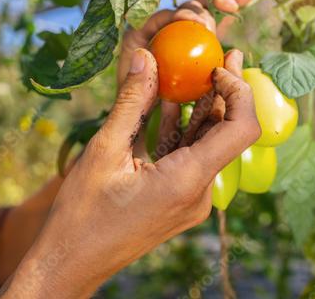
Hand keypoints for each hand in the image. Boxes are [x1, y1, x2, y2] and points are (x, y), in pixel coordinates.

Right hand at [2, 48, 259, 297]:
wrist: (73, 261)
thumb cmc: (82, 214)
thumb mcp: (104, 151)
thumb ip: (130, 103)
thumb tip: (145, 58)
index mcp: (187, 181)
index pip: (240, 129)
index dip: (238, 91)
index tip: (218, 65)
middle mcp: (198, 193)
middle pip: (226, 133)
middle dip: (223, 92)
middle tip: (219, 54)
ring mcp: (189, 199)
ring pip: (207, 145)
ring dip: (201, 109)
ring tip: (194, 70)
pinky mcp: (177, 200)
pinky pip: (188, 158)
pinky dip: (182, 130)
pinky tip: (170, 103)